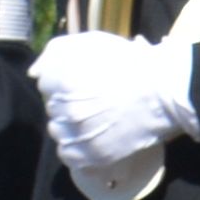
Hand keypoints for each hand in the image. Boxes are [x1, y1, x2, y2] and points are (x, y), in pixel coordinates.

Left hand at [36, 30, 198, 199]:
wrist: (165, 92)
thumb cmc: (130, 63)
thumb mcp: (93, 42)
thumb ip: (55, 52)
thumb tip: (34, 74)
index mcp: (63, 80)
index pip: (46, 82)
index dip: (66, 79)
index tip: (85, 79)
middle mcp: (66, 109)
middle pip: (53, 106)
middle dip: (69, 101)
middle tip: (95, 98)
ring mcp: (79, 136)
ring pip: (58, 131)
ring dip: (71, 125)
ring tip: (94, 118)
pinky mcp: (91, 157)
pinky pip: (68, 154)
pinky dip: (77, 147)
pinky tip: (92, 137)